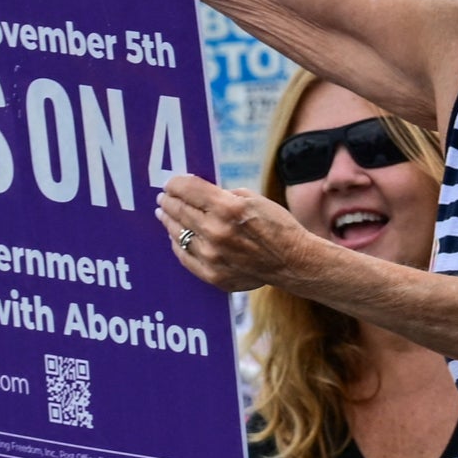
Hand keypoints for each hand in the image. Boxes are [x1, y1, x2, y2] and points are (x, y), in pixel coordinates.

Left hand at [157, 174, 314, 295]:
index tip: (170, 183)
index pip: (188, 190)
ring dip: (168, 221)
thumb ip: (225, 196)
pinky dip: (178, 243)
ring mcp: (211, 255)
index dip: (175, 184)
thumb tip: (200, 193)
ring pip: (177, 233)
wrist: (294, 262)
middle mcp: (215, 231)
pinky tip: (175, 236)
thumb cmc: (278, 227)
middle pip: (179, 210)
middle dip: (169, 201)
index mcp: (228, 208)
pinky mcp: (211, 274)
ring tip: (164, 214)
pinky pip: (184, 255)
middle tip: (163, 197)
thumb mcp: (255, 200)